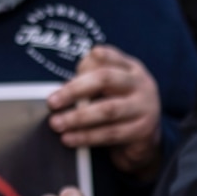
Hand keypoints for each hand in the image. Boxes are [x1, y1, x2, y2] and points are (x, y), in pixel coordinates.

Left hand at [47, 43, 164, 176]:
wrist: (144, 138)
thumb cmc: (118, 106)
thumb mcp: (107, 88)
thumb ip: (89, 79)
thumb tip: (63, 88)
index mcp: (130, 68)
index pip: (110, 56)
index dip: (94, 59)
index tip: (77, 65)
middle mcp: (141, 84)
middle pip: (106, 79)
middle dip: (74, 90)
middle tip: (52, 102)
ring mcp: (145, 108)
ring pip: (108, 110)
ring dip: (78, 117)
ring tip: (57, 124)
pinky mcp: (142, 131)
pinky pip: (111, 133)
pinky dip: (87, 137)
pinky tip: (70, 139)